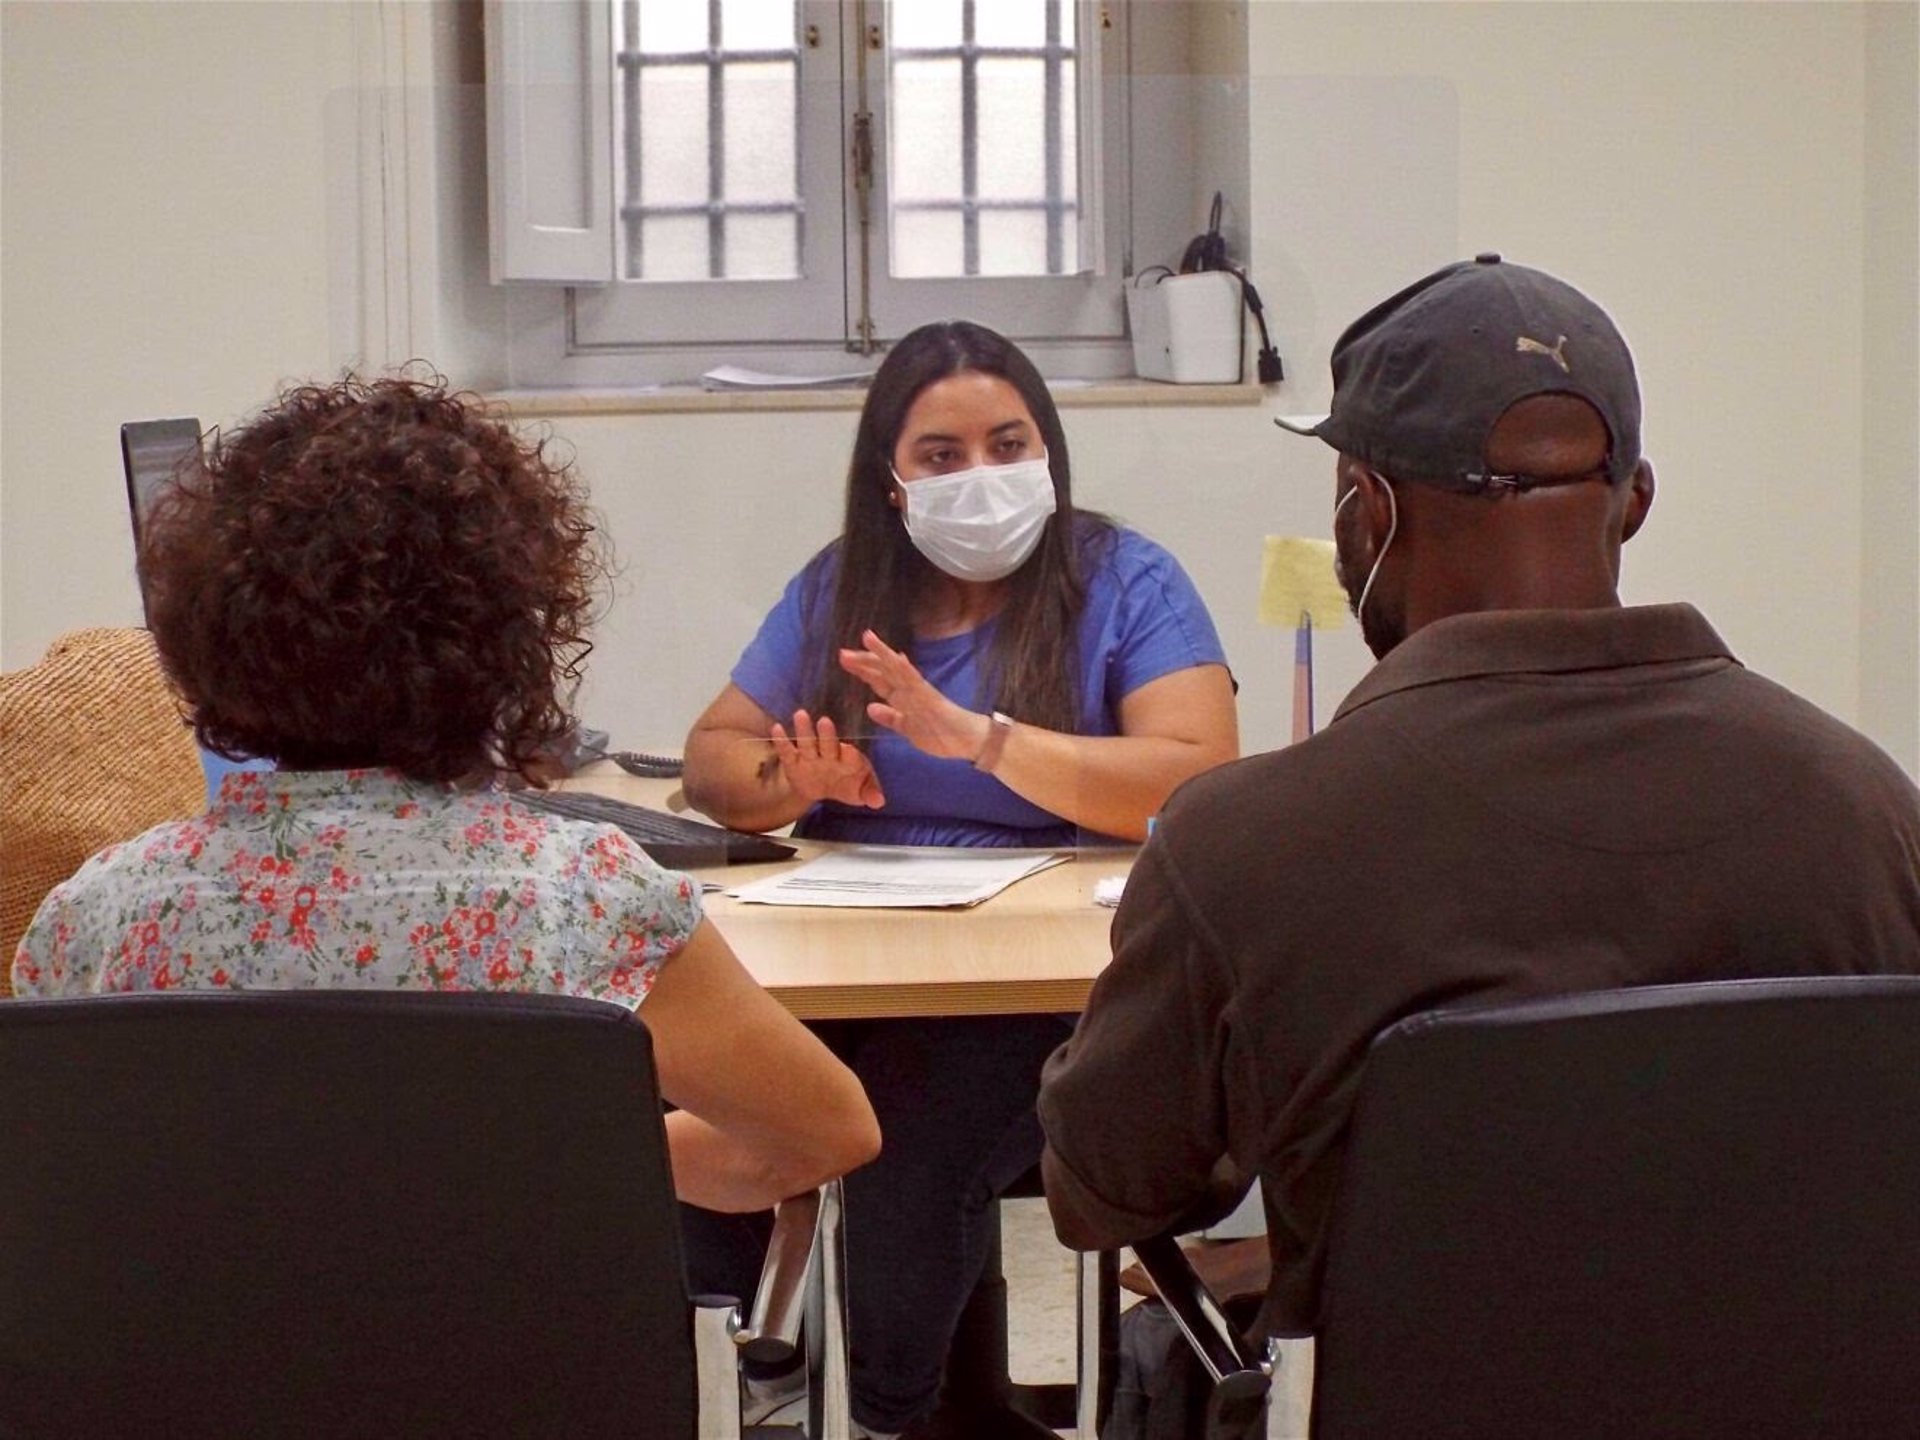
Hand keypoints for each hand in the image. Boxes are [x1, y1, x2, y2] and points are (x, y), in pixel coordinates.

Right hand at [769, 709, 884, 808]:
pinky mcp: (794, 762)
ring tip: (800, 715)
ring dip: (805, 731)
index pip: (850, 756)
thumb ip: (870, 793)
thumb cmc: (847, 785)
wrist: (823, 790)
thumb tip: (879, 802)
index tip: (849, 750)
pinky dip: (782, 741)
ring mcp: (811, 757)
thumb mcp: (860, 792)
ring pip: (808, 743)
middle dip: (827, 734)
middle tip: (825, 721)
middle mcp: (830, 755)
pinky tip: (776, 728)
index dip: (850, 754)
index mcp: (849, 761)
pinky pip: (787, 751)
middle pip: (828, 744)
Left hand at [839, 629, 990, 762]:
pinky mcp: (929, 696)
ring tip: (866, 639)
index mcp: (904, 697)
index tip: (845, 661)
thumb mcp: (907, 729)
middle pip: (884, 671)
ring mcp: (919, 691)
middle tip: (843, 652)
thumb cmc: (941, 735)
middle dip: (864, 661)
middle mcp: (909, 690)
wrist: (968, 740)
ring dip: (881, 655)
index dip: (863, 670)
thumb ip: (891, 718)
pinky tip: (894, 656)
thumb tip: (870, 707)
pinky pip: (914, 680)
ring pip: (896, 669)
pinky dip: (903, 667)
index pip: (880, 680)